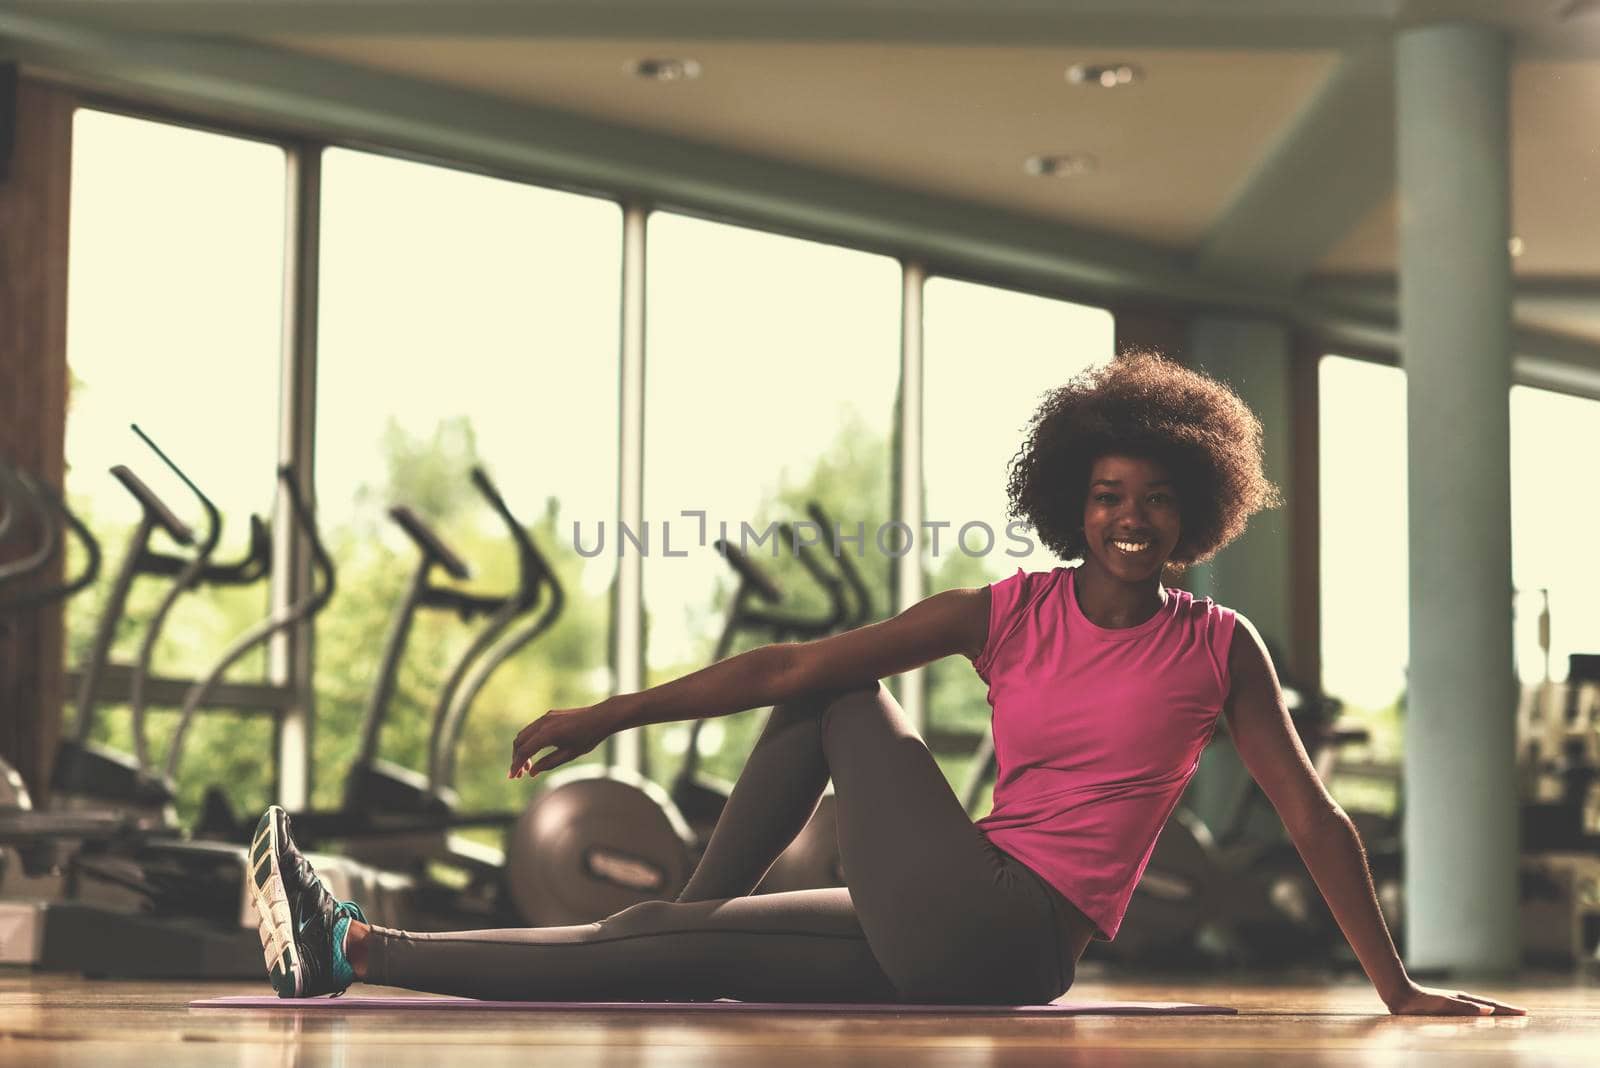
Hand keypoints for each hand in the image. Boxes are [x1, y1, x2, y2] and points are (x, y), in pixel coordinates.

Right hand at [508, 701, 622, 779]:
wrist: (601, 717)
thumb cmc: (588, 737)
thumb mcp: (569, 755)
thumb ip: (549, 763)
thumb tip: (532, 772)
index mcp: (547, 734)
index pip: (524, 751)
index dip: (516, 765)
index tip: (512, 777)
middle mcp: (543, 723)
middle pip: (519, 742)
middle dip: (516, 758)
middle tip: (519, 774)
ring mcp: (545, 717)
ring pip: (524, 734)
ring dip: (521, 749)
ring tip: (527, 766)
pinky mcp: (549, 715)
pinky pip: (532, 728)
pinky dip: (528, 740)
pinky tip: (534, 752)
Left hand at [1384, 981, 1525, 1015]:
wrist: (1400, 994)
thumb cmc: (1420, 1003)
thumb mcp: (1443, 1005)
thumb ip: (1465, 1008)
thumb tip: (1490, 1011)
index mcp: (1463, 1000)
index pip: (1491, 1006)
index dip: (1507, 1010)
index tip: (1524, 1013)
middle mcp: (1461, 999)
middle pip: (1489, 1004)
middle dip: (1506, 1009)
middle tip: (1523, 1013)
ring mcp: (1455, 1002)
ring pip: (1480, 1006)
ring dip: (1495, 1010)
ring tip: (1506, 1014)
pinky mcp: (1447, 1005)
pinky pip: (1470, 1009)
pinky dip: (1481, 1012)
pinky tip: (1479, 1015)